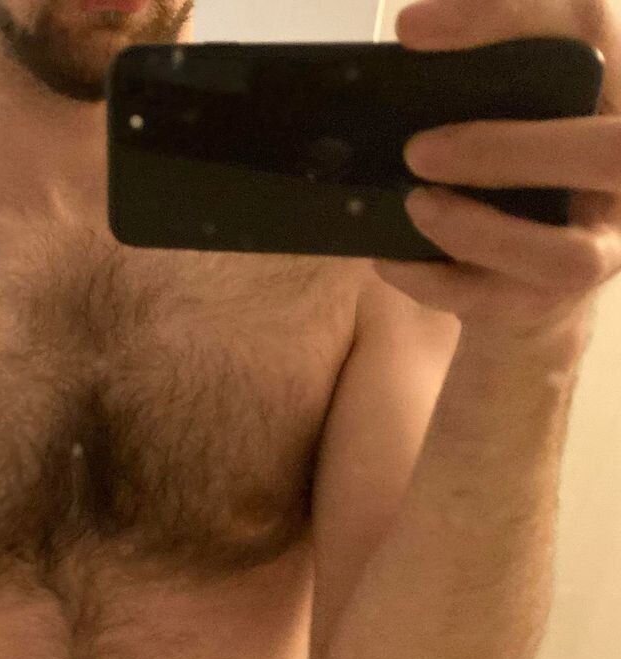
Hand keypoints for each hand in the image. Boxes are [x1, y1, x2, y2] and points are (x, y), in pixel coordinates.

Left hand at [374, 0, 620, 343]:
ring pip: (566, 255)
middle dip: (511, 151)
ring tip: (414, 206)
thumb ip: (480, 79)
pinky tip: (389, 257)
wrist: (531, 283)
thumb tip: (405, 47)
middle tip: (419, 150)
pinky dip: (433, 280)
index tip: (412, 29)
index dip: (504, 18)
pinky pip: (500, 302)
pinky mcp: (555, 300)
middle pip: (613, 152)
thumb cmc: (515, 176)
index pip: (590, 25)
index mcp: (617, 95)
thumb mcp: (512, 112)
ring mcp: (602, 243)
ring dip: (477, 232)